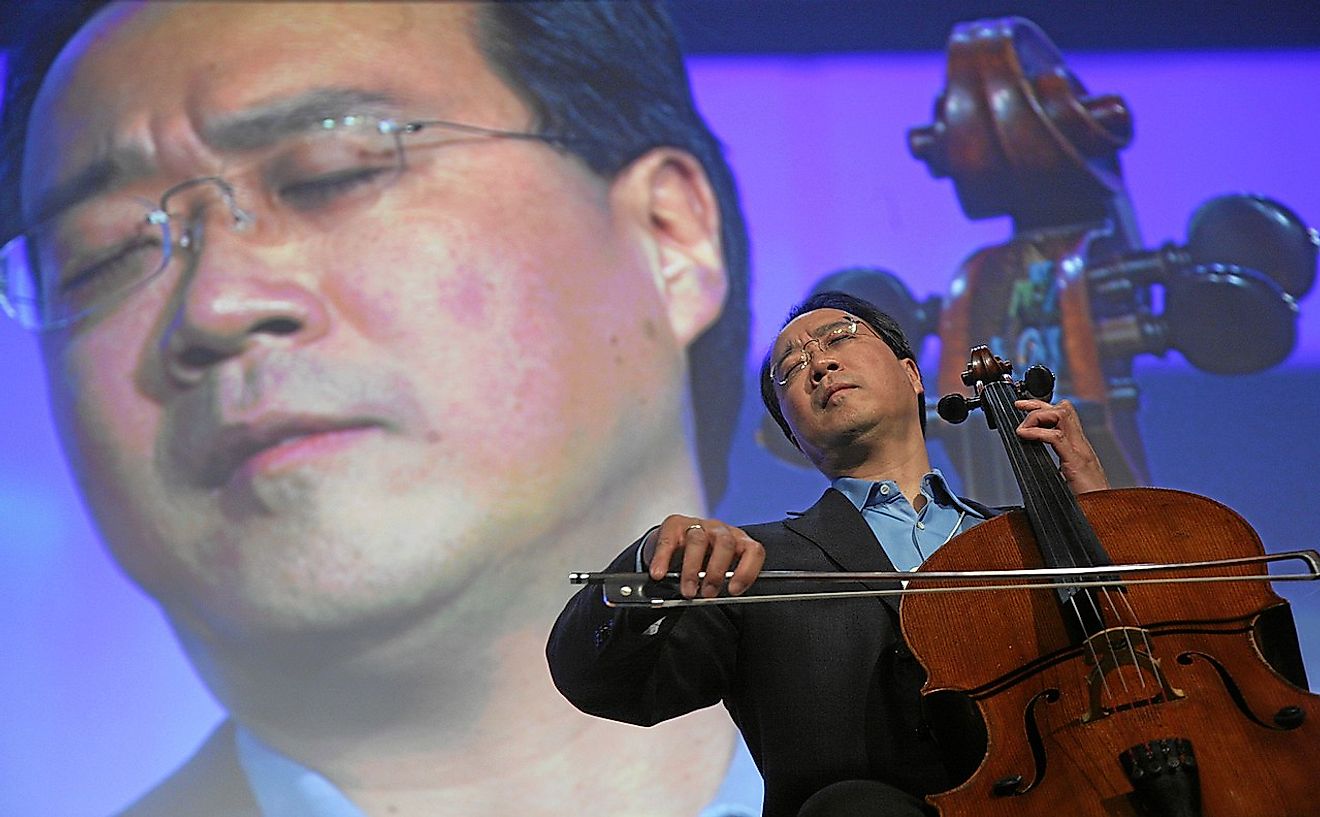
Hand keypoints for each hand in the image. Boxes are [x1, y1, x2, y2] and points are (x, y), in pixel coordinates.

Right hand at [642, 515, 765, 598]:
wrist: (674, 542)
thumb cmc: (701, 559)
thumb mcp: (716, 569)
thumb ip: (721, 583)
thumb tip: (718, 602)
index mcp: (737, 541)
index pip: (753, 550)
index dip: (746, 571)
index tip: (734, 590)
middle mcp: (720, 530)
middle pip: (725, 544)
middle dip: (717, 572)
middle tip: (707, 593)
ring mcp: (697, 525)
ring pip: (698, 542)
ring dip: (692, 570)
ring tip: (688, 591)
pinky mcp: (674, 524)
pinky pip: (669, 541)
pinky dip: (663, 559)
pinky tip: (659, 573)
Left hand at [1015, 398, 1109, 493]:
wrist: (1105, 514)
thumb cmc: (1086, 501)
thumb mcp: (1067, 479)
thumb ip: (1056, 466)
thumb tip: (1034, 461)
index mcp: (1078, 447)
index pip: (1064, 414)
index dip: (1043, 406)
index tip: (1023, 406)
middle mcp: (1081, 445)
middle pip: (1063, 408)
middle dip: (1037, 404)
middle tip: (1018, 408)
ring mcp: (1080, 452)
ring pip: (1062, 415)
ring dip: (1037, 416)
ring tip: (1023, 430)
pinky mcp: (1076, 464)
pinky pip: (1056, 437)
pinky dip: (1038, 433)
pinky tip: (1026, 436)